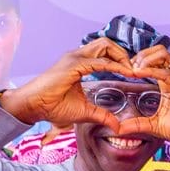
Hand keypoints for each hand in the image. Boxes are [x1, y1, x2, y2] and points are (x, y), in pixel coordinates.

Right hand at [0, 38, 128, 129]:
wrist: (33, 106)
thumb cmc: (53, 107)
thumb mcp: (85, 112)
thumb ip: (102, 115)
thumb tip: (117, 126)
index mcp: (80, 63)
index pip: (105, 52)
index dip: (121, 60)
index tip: (135, 72)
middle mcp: (78, 56)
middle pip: (107, 43)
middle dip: (125, 54)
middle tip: (136, 70)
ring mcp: (75, 58)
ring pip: (105, 45)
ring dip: (122, 56)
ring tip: (133, 70)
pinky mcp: (73, 65)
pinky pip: (100, 61)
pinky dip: (116, 66)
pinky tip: (126, 73)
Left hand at [119, 46, 169, 150]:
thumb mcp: (154, 125)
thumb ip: (137, 124)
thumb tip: (118, 128)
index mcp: (166, 81)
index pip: (151, 60)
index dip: (135, 62)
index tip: (122, 71)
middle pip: (156, 51)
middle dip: (139, 56)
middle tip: (127, 68)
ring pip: (162, 53)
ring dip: (145, 58)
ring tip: (134, 69)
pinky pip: (167, 71)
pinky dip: (151, 69)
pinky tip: (139, 73)